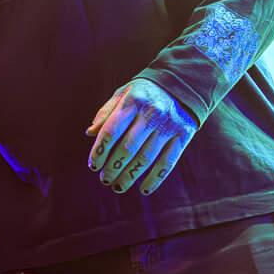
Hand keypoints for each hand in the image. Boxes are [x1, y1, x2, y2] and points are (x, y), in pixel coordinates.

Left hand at [87, 77, 194, 194]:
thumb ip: (106, 113)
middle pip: (128, 147)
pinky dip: (156, 178)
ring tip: (118, 186)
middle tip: (104, 179)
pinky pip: (168, 161)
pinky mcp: (183, 135)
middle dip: (113, 167)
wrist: (182, 85)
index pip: (111, 130)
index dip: (100, 151)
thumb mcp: (123, 94)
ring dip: (130, 176)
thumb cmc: (144, 93)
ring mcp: (168, 125)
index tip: (93, 166)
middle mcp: (151, 113)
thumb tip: (90, 133)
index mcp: (133, 101)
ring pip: (146, 157)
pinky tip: (144, 189)